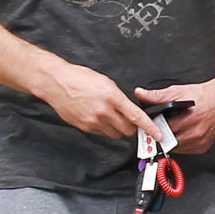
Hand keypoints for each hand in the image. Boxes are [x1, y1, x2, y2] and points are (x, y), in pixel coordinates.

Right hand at [47, 62, 161, 141]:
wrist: (56, 83)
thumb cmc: (80, 78)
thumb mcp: (106, 82)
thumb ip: (119, 98)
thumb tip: (129, 110)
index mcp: (112, 97)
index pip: (136, 116)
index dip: (149, 128)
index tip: (158, 135)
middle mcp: (104, 111)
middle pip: (127, 130)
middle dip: (131, 127)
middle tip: (128, 120)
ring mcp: (94, 121)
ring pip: (115, 134)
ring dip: (117, 128)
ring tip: (109, 116)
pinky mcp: (85, 127)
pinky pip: (102, 133)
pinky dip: (104, 128)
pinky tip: (97, 117)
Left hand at [135, 78, 214, 153]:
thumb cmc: (204, 95)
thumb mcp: (178, 91)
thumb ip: (157, 95)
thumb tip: (141, 93)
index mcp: (187, 120)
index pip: (161, 131)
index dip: (154, 129)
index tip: (150, 128)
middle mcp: (194, 134)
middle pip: (168, 142)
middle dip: (162, 135)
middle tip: (160, 128)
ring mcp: (200, 142)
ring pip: (176, 148)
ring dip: (172, 141)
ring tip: (172, 130)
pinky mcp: (203, 147)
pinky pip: (186, 150)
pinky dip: (182, 144)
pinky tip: (182, 134)